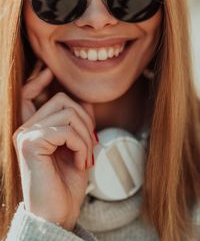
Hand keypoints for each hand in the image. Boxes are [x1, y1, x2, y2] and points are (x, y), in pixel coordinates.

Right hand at [13, 62, 97, 230]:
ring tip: (85, 158)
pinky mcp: (30, 144)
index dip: (38, 80)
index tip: (48, 70)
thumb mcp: (77, 148)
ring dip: (85, 136)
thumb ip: (78, 124)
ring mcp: (25, 135)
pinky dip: (81, 146)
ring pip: (68, 113)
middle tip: (89, 146)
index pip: (28, 94)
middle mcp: (25, 129)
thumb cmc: (66, 184)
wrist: (58, 214)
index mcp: (34, 130)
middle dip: (85, 120)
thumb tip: (85, 101)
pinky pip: (66, 130)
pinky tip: (80, 163)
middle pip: (62, 100)